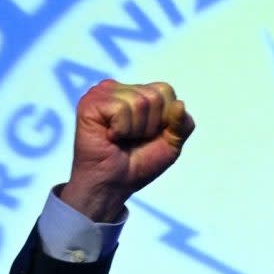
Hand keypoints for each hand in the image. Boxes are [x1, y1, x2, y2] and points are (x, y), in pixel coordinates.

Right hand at [60, 79, 195, 221]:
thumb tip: (180, 104)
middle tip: (132, 139)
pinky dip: (121, 130)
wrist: (113, 184)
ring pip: (140, 102)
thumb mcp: (171, 145)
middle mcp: (119, 88)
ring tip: (120, 139)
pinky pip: (121, 109)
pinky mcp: (90, 103)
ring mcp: (102, 93)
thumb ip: (183, 124)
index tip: (148, 136)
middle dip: (151, 126)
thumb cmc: (138, 164)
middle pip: (155, 96)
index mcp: (137, 93)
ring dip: (135, 130)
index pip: (166, 90)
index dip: (165, 119)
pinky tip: (109, 136)